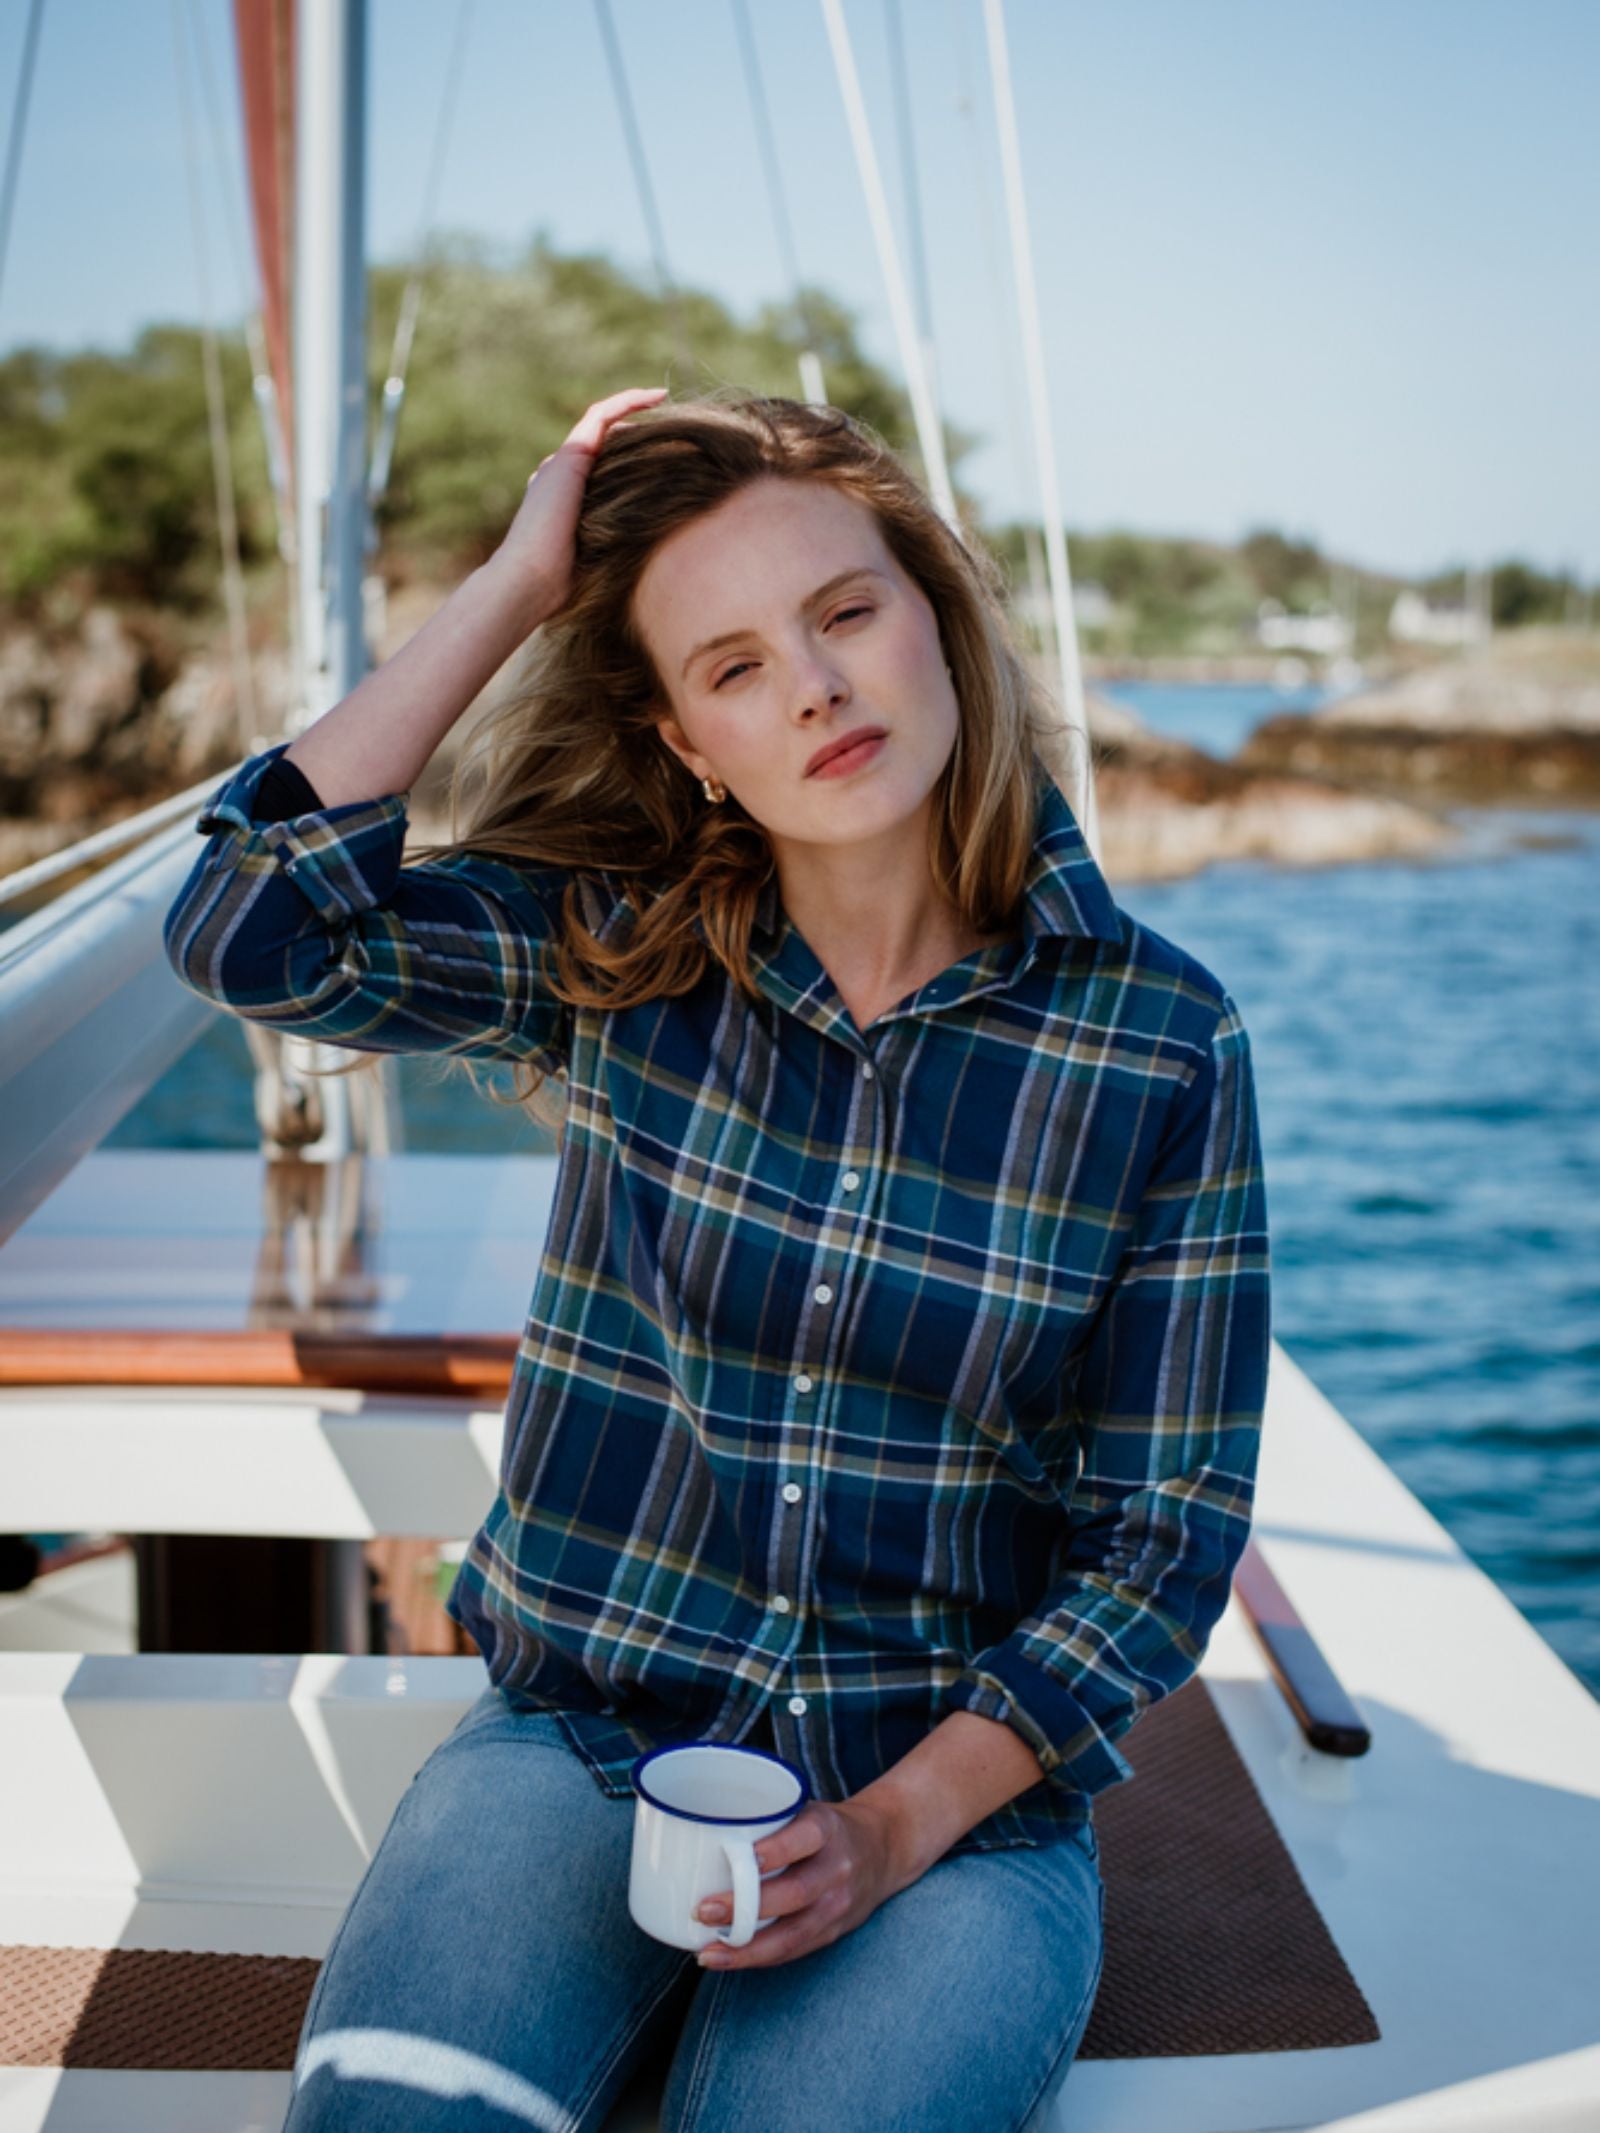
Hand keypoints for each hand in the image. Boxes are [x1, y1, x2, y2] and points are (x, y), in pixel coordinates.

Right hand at [487, 384, 669, 624]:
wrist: (532, 578)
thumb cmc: (565, 584)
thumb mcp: (600, 560)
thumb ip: (616, 547)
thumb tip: (656, 560)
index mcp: (564, 500)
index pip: (601, 469)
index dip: (629, 458)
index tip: (661, 457)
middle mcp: (560, 475)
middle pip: (603, 445)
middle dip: (635, 435)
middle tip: (671, 429)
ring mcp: (563, 462)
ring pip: (603, 426)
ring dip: (634, 410)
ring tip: (664, 402)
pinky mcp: (571, 454)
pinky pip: (602, 416)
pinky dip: (628, 402)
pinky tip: (656, 397)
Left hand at [693, 1797, 912, 1972]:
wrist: (882, 1849)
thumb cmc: (825, 1827)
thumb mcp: (805, 1809)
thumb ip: (765, 1819)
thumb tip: (694, 1825)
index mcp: (828, 1829)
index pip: (804, 1838)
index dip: (775, 1850)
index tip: (741, 1857)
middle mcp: (837, 1869)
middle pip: (793, 1894)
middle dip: (746, 1908)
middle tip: (703, 1910)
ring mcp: (837, 1906)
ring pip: (792, 1935)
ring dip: (746, 1948)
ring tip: (706, 1952)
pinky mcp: (832, 1932)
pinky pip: (793, 1950)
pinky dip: (758, 1958)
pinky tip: (727, 1959)